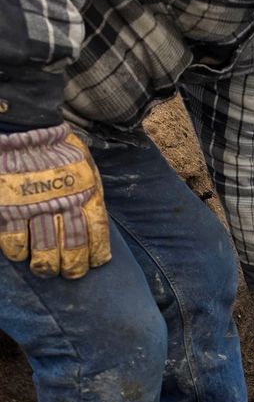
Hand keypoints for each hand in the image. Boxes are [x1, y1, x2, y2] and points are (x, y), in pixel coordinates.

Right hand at [0, 124, 111, 277]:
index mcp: (86, 194)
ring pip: (44, 251)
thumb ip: (89, 195)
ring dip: (47, 266)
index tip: (94, 263)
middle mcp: (62, 205)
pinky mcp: (8, 208)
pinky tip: (21, 253)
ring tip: (46, 269)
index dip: (96, 253)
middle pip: (72, 248)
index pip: (97, 233)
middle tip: (70, 272)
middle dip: (73, 267)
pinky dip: (18, 252)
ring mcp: (34, 208)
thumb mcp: (86, 168)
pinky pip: (14, 241)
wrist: (27, 128)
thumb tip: (92, 225)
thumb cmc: (59, 149)